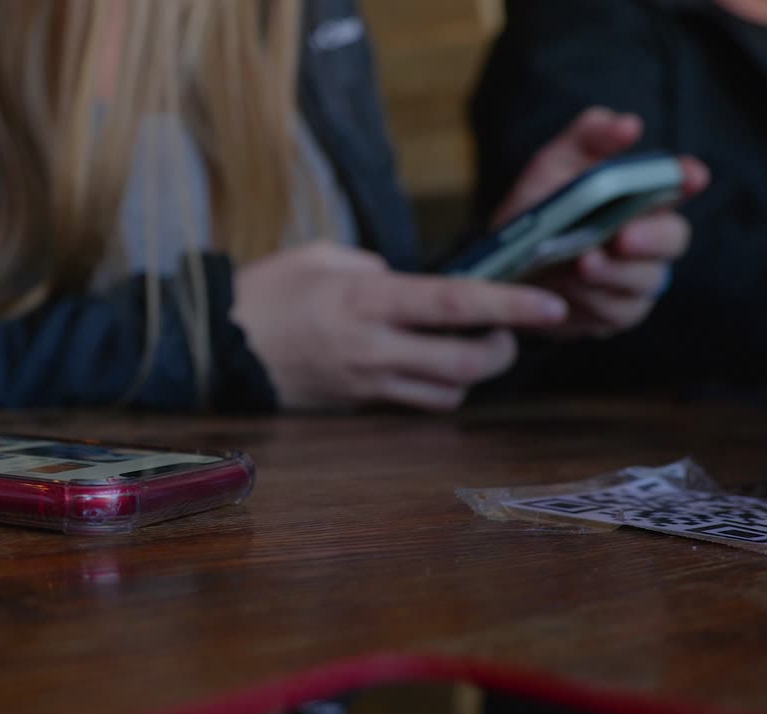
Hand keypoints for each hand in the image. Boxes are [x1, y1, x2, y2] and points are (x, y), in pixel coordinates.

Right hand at [233, 243, 567, 410]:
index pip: (453, 303)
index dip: (508, 305)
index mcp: (365, 299)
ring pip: (447, 392)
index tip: (550, 306)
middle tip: (508, 332)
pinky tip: (430, 366)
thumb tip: (401, 279)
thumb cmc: (263, 293)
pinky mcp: (358, 404)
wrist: (216, 348)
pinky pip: (416, 404)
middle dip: (502, 350)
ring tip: (471, 349)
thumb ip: (369, 264)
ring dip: (472, 373)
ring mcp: (366, 382)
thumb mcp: (316, 255)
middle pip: (465, 363)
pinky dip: (438, 388)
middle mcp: (373, 347)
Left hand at [493, 107, 709, 336]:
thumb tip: (626, 125)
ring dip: (612, 273)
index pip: (679, 184)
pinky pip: (616, 312)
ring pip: (644, 280)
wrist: (501, 269)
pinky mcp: (614, 314)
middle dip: (651, 237)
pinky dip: (591, 300)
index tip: (689, 175)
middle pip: (673, 238)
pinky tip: (567, 291)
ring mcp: (635, 280)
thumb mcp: (552, 169)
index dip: (687, 178)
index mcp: (639, 197)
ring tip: (582, 263)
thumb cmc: (537, 212)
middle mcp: (648, 239)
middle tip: (622, 236)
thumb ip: (586, 139)